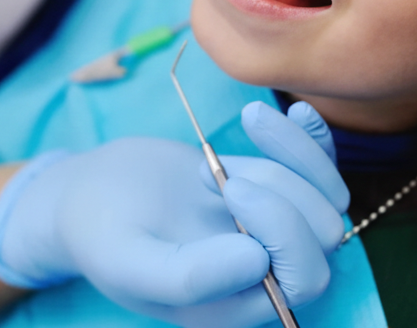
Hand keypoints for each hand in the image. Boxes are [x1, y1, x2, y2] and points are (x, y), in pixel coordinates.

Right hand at [0, 101, 349, 327]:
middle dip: (279, 190)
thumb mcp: (128, 262)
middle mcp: (267, 274)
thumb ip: (187, 277)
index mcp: (238, 306)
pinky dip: (312, 137)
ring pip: (327, 195)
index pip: (303, 278)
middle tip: (210, 172)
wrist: (90, 195)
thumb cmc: (102, 234)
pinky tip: (294, 111)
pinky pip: (320, 166)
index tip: (229, 187)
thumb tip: (259, 263)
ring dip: (284, 159)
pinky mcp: (274, 189)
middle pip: (323, 233)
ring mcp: (274, 229)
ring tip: (212, 156)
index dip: (283, 231)